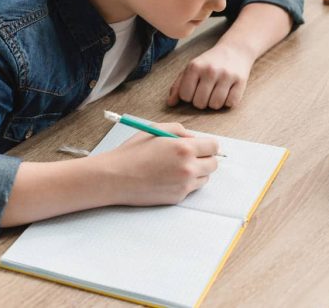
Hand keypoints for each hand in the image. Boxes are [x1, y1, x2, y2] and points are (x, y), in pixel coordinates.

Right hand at [99, 122, 218, 205]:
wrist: (115, 178)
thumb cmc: (132, 153)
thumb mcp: (155, 130)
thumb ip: (179, 130)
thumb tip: (193, 138)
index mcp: (184, 148)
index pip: (214, 146)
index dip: (208, 145)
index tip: (203, 146)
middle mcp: (188, 168)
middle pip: (213, 164)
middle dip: (205, 158)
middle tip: (191, 156)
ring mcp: (184, 185)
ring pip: (205, 178)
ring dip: (197, 171)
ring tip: (177, 167)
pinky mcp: (177, 197)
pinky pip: (191, 188)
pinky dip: (185, 183)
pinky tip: (168, 177)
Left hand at [167, 43, 254, 109]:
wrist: (235, 50)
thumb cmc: (209, 63)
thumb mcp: (191, 69)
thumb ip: (178, 85)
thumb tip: (170, 104)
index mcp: (195, 66)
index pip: (185, 95)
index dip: (188, 97)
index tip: (194, 90)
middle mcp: (210, 70)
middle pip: (199, 103)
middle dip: (201, 102)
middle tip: (206, 92)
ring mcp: (226, 76)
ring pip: (215, 105)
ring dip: (214, 103)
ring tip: (216, 93)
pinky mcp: (241, 81)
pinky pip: (231, 103)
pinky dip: (228, 102)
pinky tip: (227, 92)